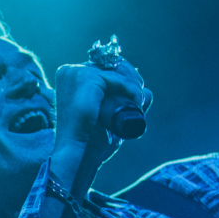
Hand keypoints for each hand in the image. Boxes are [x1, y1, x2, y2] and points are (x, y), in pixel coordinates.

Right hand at [51, 58, 150, 194]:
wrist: (79, 153)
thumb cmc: (90, 141)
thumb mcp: (112, 118)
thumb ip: (128, 105)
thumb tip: (149, 93)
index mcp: (70, 77)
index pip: (103, 67)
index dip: (124, 77)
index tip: (136, 94)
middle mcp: (70, 71)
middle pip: (111, 63)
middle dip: (131, 77)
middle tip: (140, 97)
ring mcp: (76, 72)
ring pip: (116, 69)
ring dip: (134, 84)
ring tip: (138, 103)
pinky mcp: (85, 78)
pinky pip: (117, 78)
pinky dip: (131, 89)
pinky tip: (137, 103)